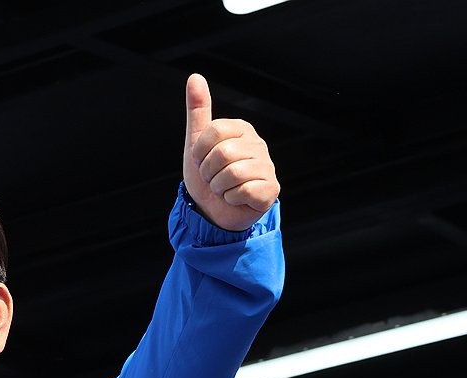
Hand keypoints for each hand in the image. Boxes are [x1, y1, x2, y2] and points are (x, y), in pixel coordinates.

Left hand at [183, 74, 279, 231]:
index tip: (201, 161)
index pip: (214, 130)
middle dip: (209, 172)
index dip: (199, 151)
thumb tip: (194, 77)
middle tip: (213, 178)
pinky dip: (232, 199)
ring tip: (223, 188)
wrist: (211, 211)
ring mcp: (268, 167)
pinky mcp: (271, 189)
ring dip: (219, 187)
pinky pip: (244, 191)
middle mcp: (258, 144)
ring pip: (233, 173)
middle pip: (223, 153)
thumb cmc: (206, 176)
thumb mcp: (196, 143)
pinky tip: (236, 198)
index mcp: (242, 129)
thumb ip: (198, 111)